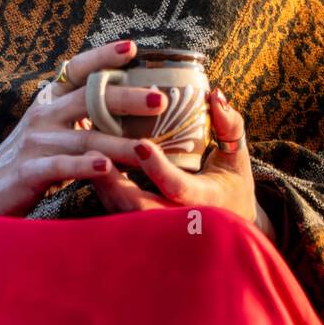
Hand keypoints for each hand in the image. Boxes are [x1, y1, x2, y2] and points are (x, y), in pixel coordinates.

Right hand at [0, 39, 169, 224]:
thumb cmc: (29, 156)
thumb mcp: (51, 126)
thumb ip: (81, 112)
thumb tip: (129, 97)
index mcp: (51, 99)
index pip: (77, 69)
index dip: (103, 56)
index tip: (133, 47)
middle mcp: (43, 114)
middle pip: (89, 100)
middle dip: (126, 98)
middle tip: (160, 99)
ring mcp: (35, 142)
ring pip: (84, 138)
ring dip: (119, 143)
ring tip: (148, 146)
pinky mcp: (28, 172)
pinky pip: (61, 166)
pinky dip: (84, 166)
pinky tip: (106, 167)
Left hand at [88, 87, 276, 242]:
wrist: (229, 226)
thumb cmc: (233, 184)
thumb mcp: (237, 155)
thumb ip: (229, 125)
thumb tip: (215, 94)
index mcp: (204, 200)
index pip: (177, 188)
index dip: (158, 169)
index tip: (140, 145)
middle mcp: (178, 221)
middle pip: (139, 210)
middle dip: (114, 183)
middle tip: (95, 150)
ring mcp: (158, 229)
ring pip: (122, 214)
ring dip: (103, 186)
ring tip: (86, 152)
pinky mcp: (142, 230)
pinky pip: (117, 213)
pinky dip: (103, 190)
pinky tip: (90, 164)